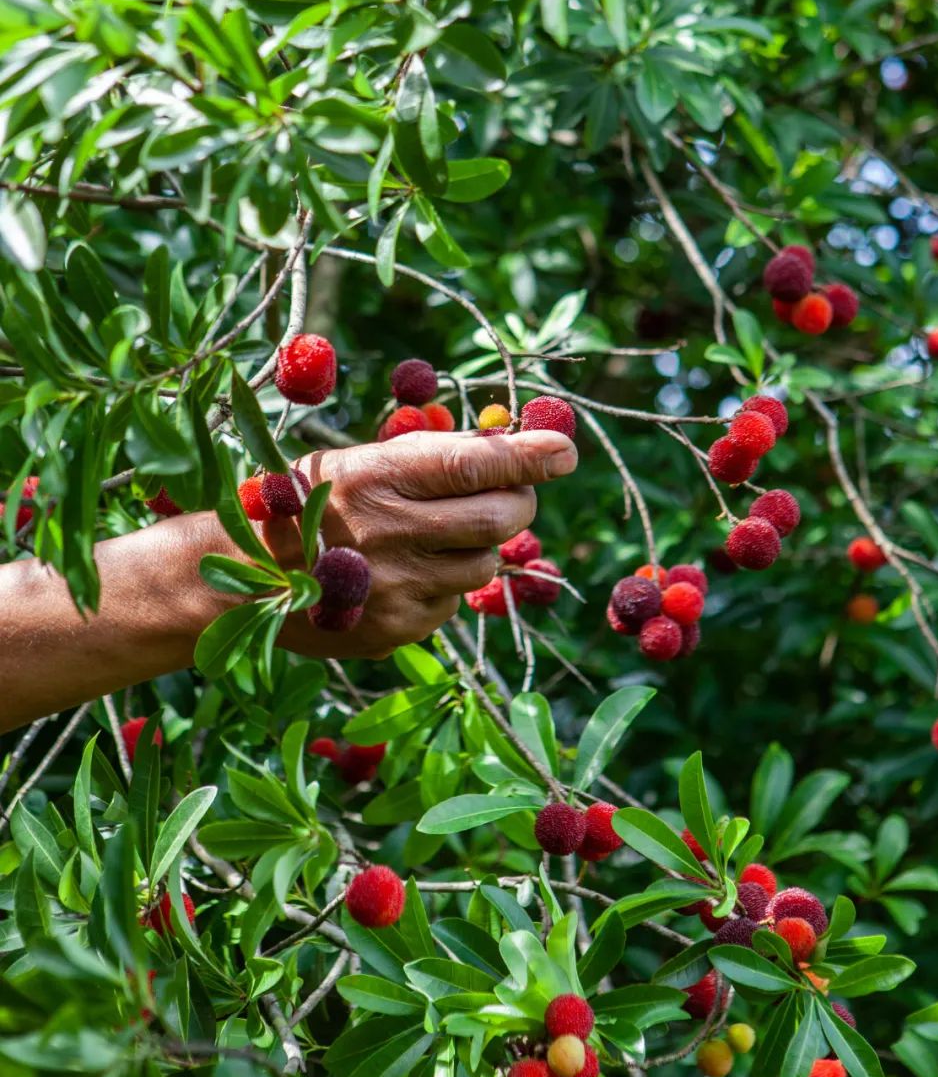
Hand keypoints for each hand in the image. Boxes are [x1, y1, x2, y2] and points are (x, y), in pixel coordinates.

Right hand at [265, 429, 576, 659]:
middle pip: (498, 518)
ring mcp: (395, 587)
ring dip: (477, 546)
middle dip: (520, 503)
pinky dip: (444, 584)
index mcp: (377, 475)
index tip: (563, 450)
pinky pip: (451, 602)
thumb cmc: (306, 503)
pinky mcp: (396, 630)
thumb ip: (427, 459)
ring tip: (434, 536)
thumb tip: (508, 446)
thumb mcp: (355, 463)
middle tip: (512, 494)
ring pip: (483, 565)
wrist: (235, 578)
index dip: (528, 456)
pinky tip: (402, 574)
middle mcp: (390, 532)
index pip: (474, 462)